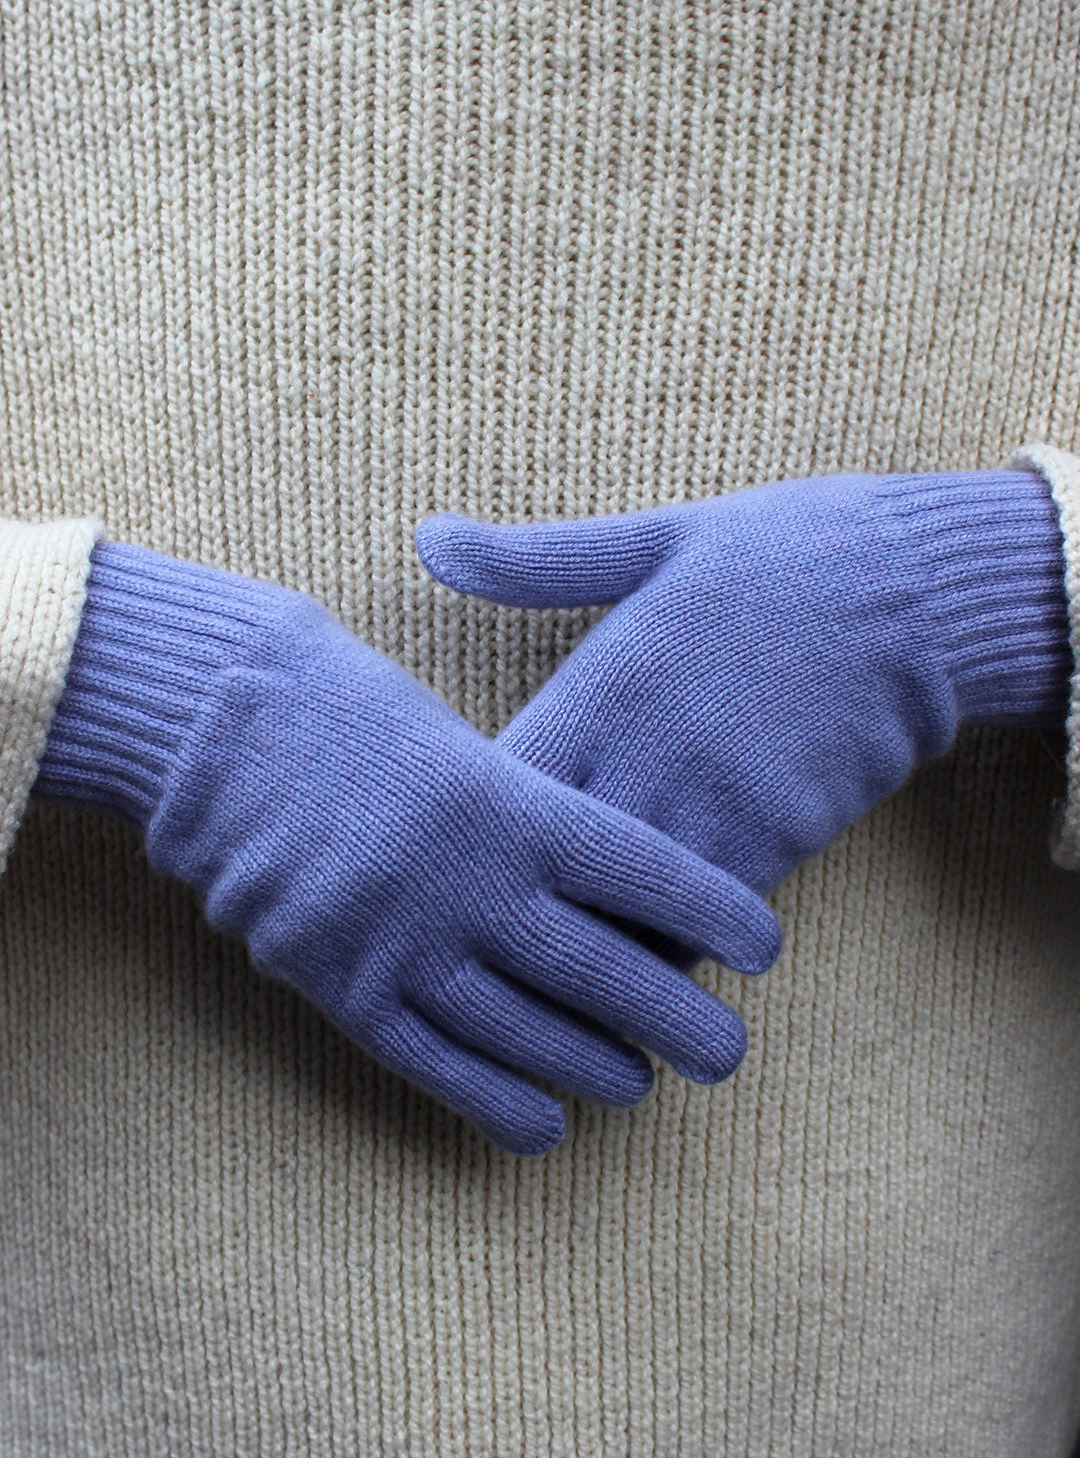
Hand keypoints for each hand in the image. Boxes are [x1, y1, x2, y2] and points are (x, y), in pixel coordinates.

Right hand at [34, 543, 781, 1151]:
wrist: (222, 728)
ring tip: (643, 1086)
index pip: (644, 870)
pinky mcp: (345, 988)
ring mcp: (405, 942)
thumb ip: (528, 812)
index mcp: (510, 800)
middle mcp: (470, 880)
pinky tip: (546, 1128)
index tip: (766, 947)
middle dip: (678, 1020)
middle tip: (730, 1055)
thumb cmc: (355, 714)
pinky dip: (497, 1103)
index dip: (714, 911)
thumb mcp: (458, 738)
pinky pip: (437, 1065)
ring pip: (528, 1032)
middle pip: (602, 969)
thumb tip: (607, 888)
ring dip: (595, 1068)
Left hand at [416, 470, 1068, 906]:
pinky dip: (669, 943)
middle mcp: (647, 753)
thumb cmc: (773, 557)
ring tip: (553, 969)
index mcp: (603, 681)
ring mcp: (713, 804)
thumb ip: (532, 560)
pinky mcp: (777, 838)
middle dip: (511, 904)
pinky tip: (649, 948)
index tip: (439, 848)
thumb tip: (427, 536)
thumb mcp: (649, 542)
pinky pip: (701, 921)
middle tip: (478, 934)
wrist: (915, 588)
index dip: (461, 828)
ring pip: (622, 913)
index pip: (503, 783)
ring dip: (588, 940)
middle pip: (548, 869)